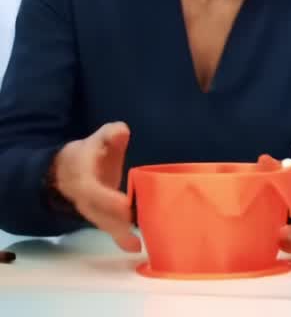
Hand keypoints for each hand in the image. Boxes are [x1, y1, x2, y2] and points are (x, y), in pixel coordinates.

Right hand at [50, 122, 141, 251]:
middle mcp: (83, 198)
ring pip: (102, 223)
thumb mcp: (97, 139)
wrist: (63, 171)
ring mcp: (90, 209)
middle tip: (132, 227)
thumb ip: (109, 134)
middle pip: (97, 212)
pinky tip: (136, 248)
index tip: (124, 205)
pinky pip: (108, 228)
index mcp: (82, 177)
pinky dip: (121, 239)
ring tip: (136, 245)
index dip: (106, 199)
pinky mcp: (99, 216)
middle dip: (114, 221)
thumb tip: (122, 131)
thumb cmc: (88, 153)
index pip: (91, 190)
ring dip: (118, 234)